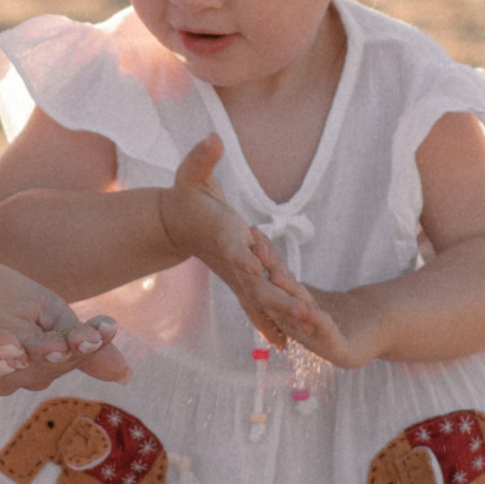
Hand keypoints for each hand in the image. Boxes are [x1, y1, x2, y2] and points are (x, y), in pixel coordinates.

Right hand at [159, 138, 365, 357]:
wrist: (176, 224)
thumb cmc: (186, 195)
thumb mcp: (190, 174)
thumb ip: (200, 158)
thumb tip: (212, 138)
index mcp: (221, 232)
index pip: (232, 245)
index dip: (241, 254)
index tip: (253, 267)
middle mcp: (230, 258)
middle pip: (253, 282)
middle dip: (277, 298)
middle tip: (301, 313)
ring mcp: (235, 274)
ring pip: (260, 299)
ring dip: (283, 314)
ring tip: (308, 330)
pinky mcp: (240, 281)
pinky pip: (256, 306)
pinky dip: (269, 323)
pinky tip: (284, 344)